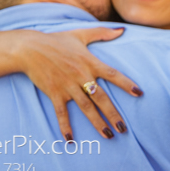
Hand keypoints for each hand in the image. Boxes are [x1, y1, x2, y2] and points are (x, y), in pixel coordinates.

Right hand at [14, 27, 142, 139]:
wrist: (30, 48)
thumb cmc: (57, 40)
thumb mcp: (81, 34)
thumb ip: (102, 33)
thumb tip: (122, 30)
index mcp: (89, 62)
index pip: (112, 74)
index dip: (126, 83)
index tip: (139, 93)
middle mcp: (81, 75)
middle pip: (101, 98)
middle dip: (113, 114)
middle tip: (123, 129)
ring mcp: (67, 85)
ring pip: (85, 107)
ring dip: (97, 122)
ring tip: (108, 135)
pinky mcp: (54, 93)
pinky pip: (61, 112)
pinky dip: (65, 126)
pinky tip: (70, 140)